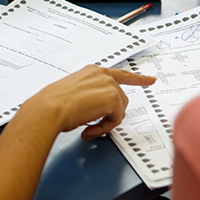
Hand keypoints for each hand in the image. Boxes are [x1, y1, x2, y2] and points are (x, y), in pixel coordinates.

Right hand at [20, 65, 155, 139]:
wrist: (49, 108)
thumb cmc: (53, 104)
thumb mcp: (74, 94)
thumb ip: (89, 97)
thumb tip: (96, 111)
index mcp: (92, 71)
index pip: (120, 74)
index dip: (137, 78)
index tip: (150, 80)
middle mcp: (103, 75)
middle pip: (121, 99)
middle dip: (111, 114)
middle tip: (93, 124)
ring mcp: (109, 85)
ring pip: (119, 110)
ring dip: (105, 121)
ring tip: (87, 126)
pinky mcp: (113, 98)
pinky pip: (116, 120)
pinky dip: (104, 127)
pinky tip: (89, 128)